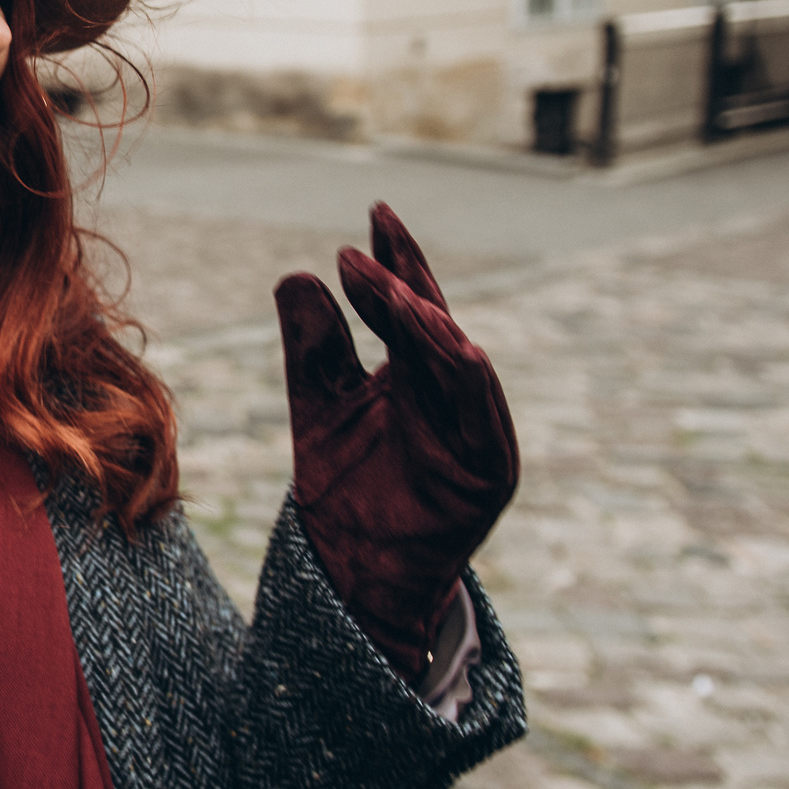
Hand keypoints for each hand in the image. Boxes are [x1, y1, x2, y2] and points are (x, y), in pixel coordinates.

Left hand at [273, 204, 518, 679]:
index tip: (372, 214)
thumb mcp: (319, 406)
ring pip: (462, 362)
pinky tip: (452, 341)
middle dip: (410, 278)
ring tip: (395, 290)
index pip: (409, 303)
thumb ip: (312, 347)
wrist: (356, 574)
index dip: (394, 261)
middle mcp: (451, 394)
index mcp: (415, 373)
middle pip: (436, 322)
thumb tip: (296, 275)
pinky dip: (468, 375)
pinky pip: (483, 414)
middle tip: (373, 239)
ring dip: (431, 322)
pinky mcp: (492, 470)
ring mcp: (477, 430)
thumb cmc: (345, 490)